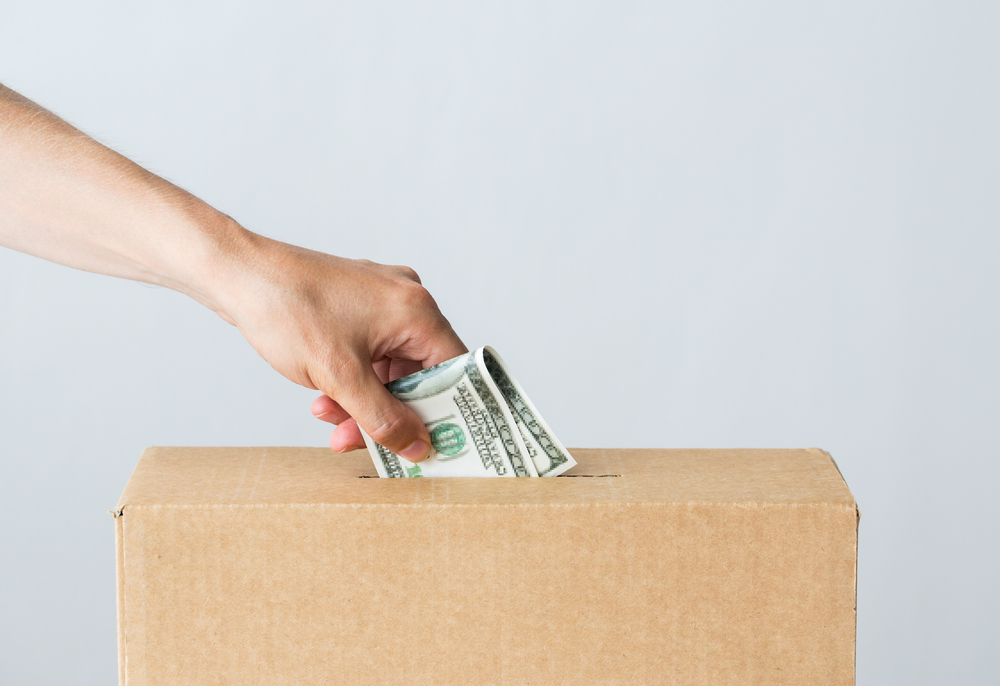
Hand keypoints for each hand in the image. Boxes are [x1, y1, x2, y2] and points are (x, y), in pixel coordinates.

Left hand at [213, 232, 466, 459]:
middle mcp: (407, 302)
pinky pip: (372, 355)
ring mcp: (383, 302)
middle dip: (389, 413)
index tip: (435, 445)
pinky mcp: (360, 307)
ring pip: (391, 370)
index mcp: (416, 311)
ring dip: (365, 402)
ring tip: (330, 419)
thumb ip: (384, 419)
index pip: (455, 371)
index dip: (448, 412)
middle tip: (365, 442)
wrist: (238, 275)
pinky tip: (325, 398)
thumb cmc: (287, 309)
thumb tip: (419, 447)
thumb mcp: (340, 377)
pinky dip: (353, 381)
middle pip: (420, 375)